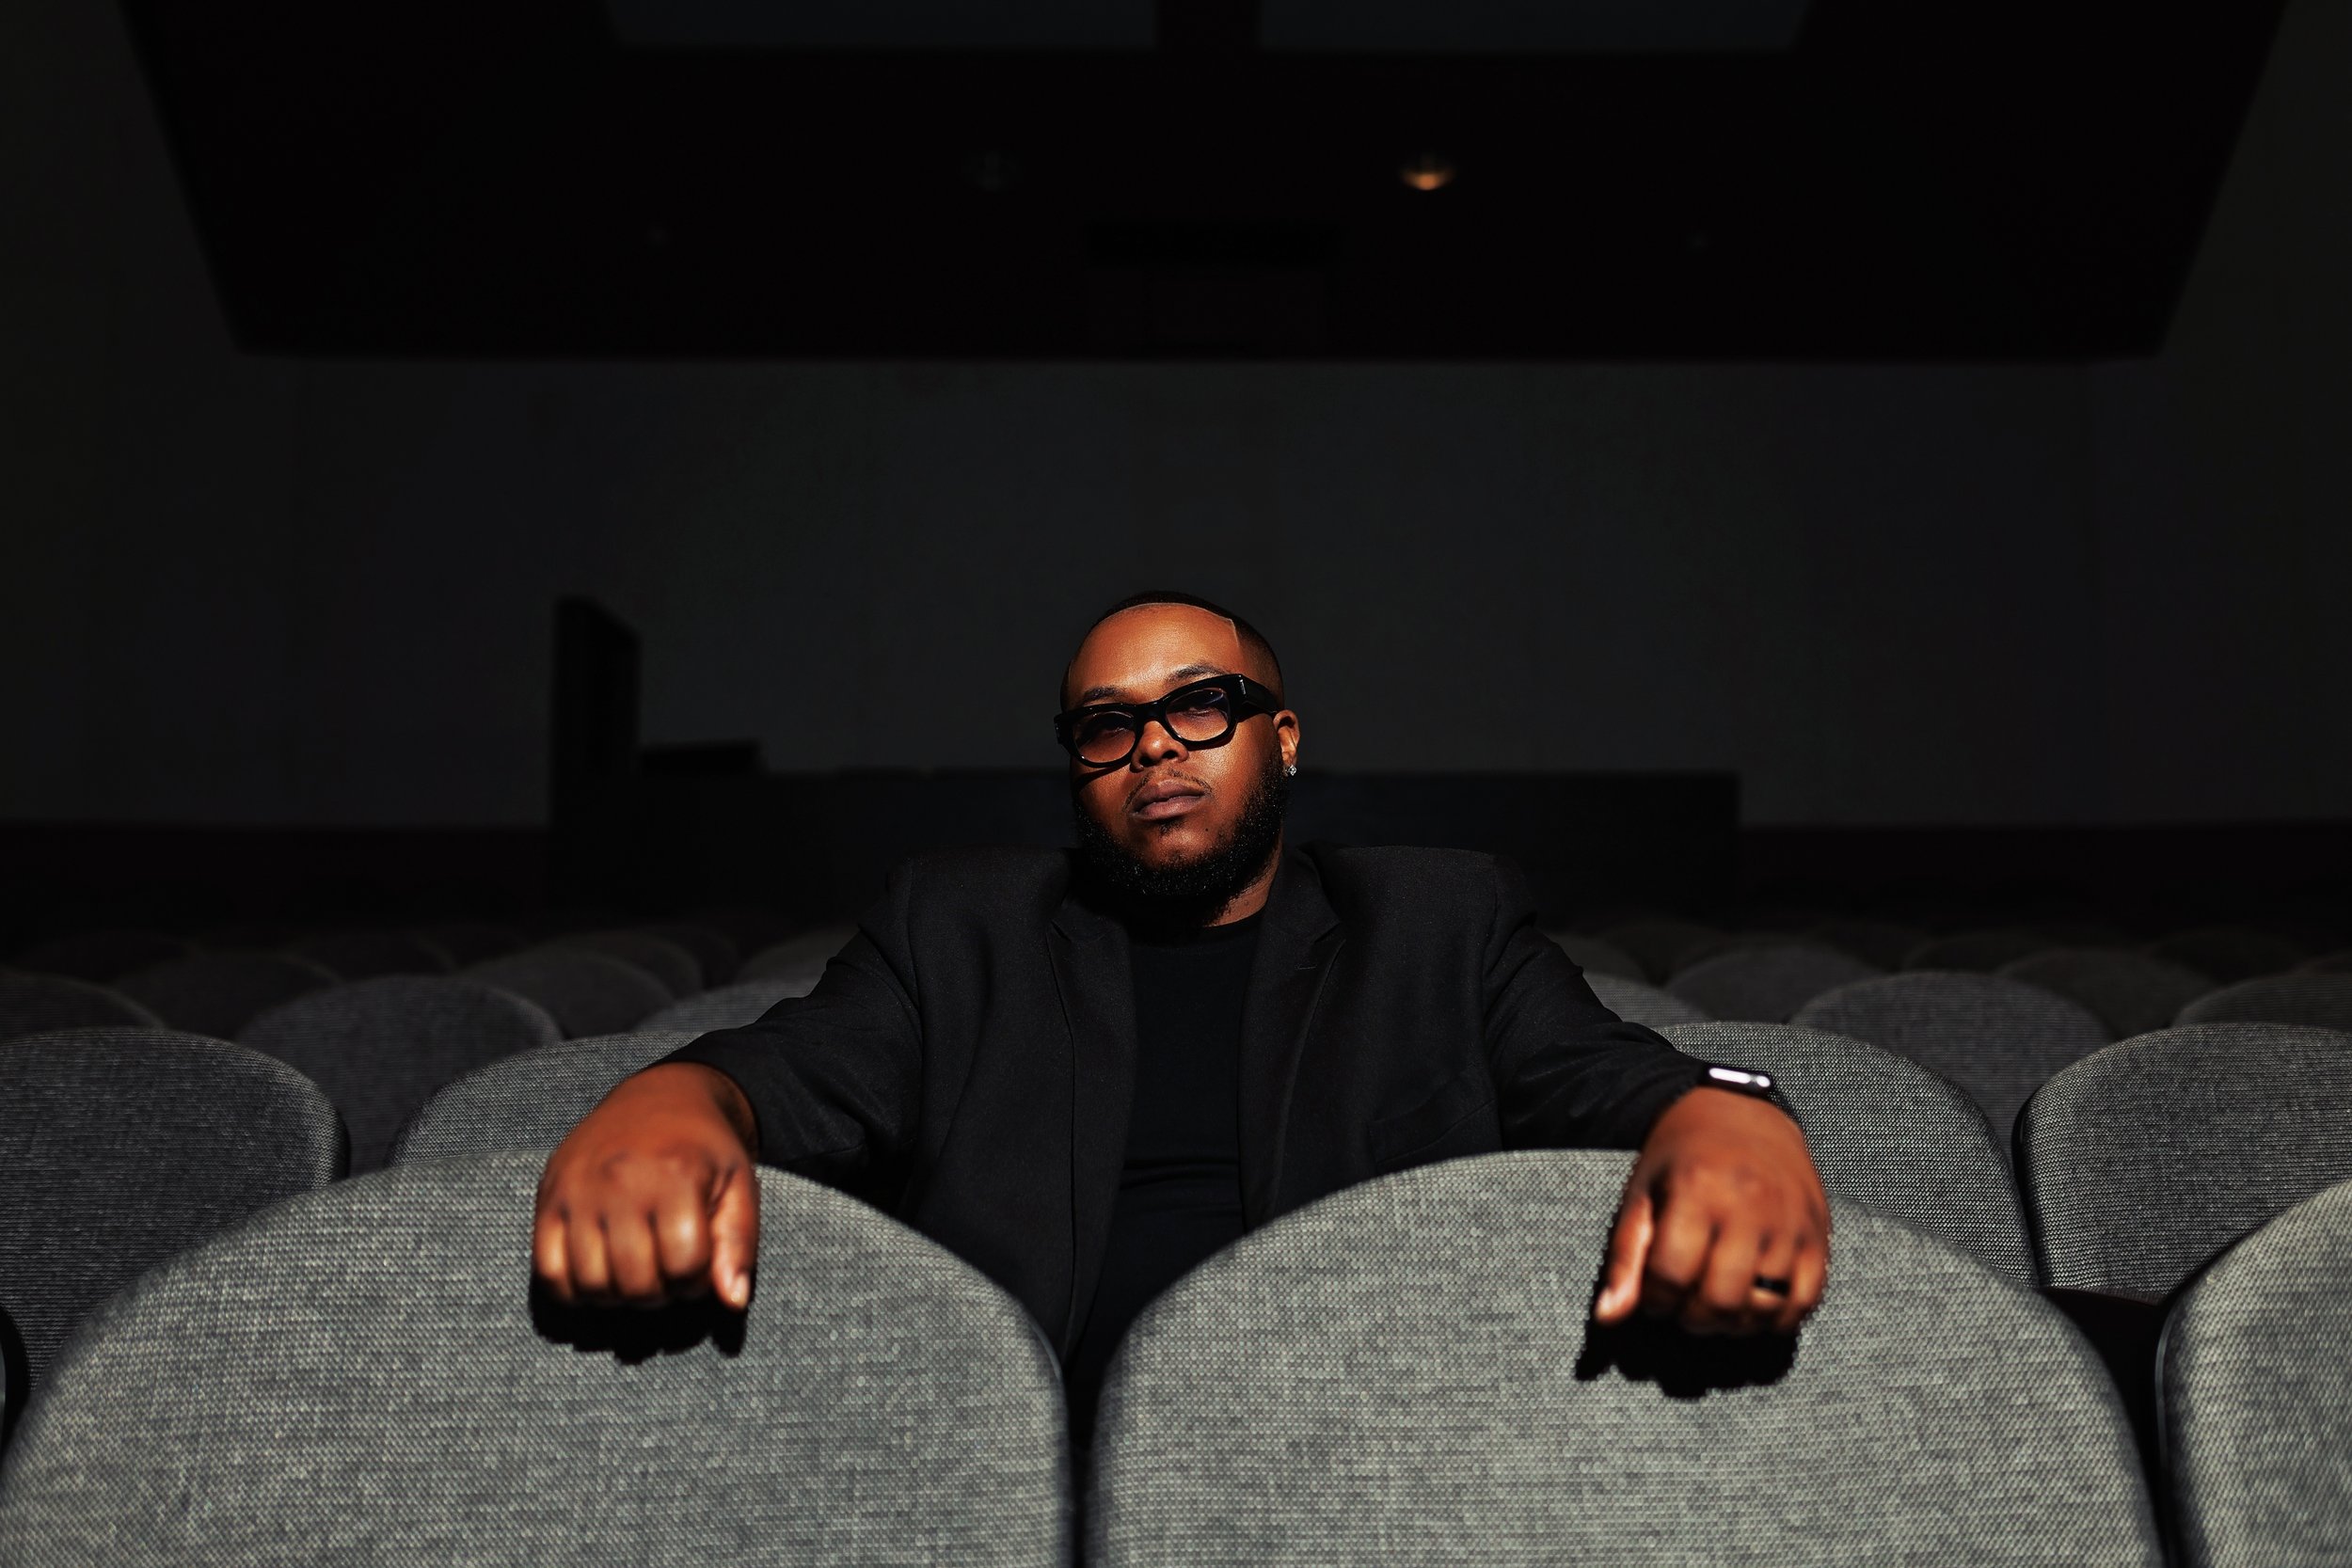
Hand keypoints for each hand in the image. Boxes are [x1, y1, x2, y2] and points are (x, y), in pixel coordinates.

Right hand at [533, 1062, 760, 1309]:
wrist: (657, 1097)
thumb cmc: (703, 1149)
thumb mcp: (738, 1185)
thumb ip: (739, 1244)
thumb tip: (732, 1302)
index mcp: (675, 1176)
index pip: (684, 1266)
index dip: (697, 1280)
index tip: (697, 1262)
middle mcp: (620, 1182)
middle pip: (637, 1284)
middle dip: (660, 1293)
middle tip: (666, 1270)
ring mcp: (578, 1191)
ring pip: (592, 1285)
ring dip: (619, 1296)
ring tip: (636, 1270)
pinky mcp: (548, 1199)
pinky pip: (549, 1273)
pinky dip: (574, 1290)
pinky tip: (600, 1272)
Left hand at [1592, 1086, 1829, 1335]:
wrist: (1743, 1111)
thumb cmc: (1682, 1156)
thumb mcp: (1642, 1193)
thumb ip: (1626, 1257)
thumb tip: (1609, 1318)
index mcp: (1697, 1189)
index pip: (1671, 1276)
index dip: (1654, 1300)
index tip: (1653, 1294)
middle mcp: (1750, 1205)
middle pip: (1720, 1300)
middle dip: (1693, 1318)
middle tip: (1683, 1306)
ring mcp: (1790, 1222)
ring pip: (1763, 1307)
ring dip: (1733, 1323)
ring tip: (1714, 1304)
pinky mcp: (1818, 1234)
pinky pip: (1805, 1301)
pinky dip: (1777, 1319)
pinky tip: (1752, 1306)